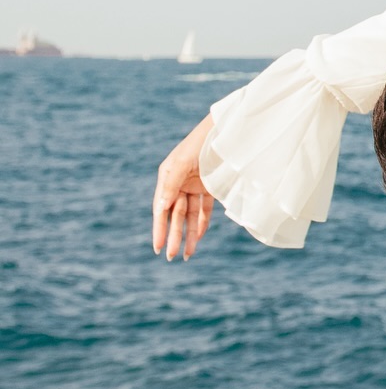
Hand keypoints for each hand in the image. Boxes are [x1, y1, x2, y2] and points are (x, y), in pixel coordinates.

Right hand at [152, 115, 216, 261]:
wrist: (226, 132)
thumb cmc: (201, 144)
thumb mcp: (182, 163)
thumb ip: (171, 185)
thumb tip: (160, 208)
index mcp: (167, 177)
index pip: (161, 209)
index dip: (159, 229)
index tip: (157, 248)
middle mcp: (178, 183)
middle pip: (175, 215)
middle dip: (173, 236)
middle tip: (172, 257)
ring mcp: (194, 185)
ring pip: (189, 216)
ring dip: (188, 234)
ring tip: (187, 254)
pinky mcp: (210, 187)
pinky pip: (204, 210)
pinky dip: (202, 223)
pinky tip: (199, 237)